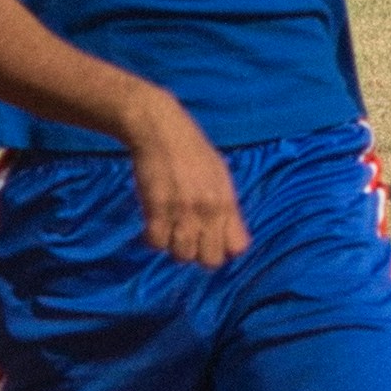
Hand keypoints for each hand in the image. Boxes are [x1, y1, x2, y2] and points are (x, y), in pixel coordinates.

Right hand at [127, 96, 247, 267]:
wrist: (161, 129)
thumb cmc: (193, 150)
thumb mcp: (220, 176)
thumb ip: (227, 207)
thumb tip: (230, 238)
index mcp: (227, 202)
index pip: (237, 248)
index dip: (225, 250)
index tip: (213, 241)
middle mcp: (209, 211)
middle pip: (210, 260)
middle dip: (199, 254)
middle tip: (188, 239)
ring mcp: (182, 211)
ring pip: (182, 256)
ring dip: (174, 246)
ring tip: (169, 230)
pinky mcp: (156, 208)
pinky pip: (156, 243)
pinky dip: (153, 238)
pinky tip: (153, 225)